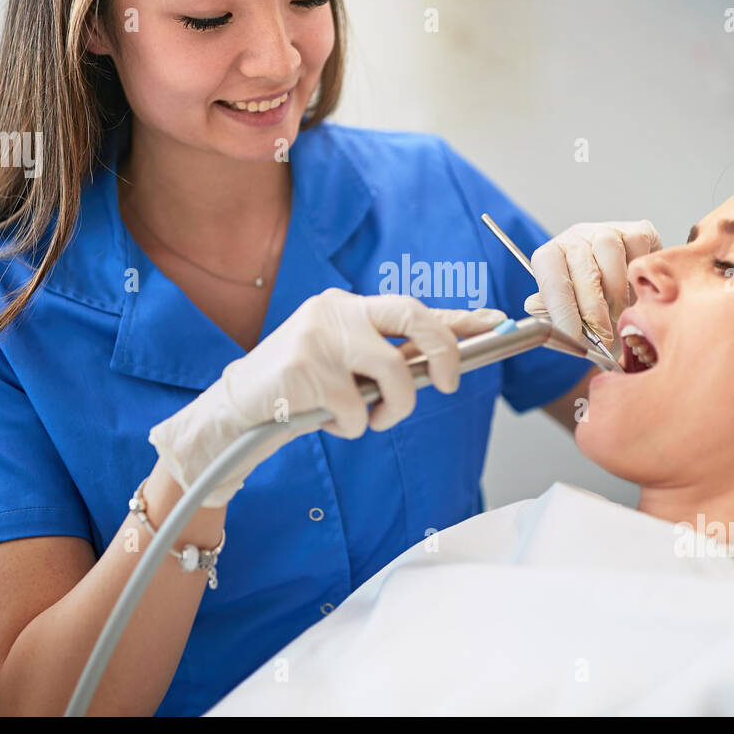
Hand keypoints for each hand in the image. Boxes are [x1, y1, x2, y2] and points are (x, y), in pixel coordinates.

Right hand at [148, 288, 506, 508]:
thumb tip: (446, 362)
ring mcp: (320, 338)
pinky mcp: (305, 371)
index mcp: (348, 306)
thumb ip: (388, 357)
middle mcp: (336, 311)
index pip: (414, 307)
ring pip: (395, 373)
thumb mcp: (345, 364)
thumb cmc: (298, 389)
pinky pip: (358, 410)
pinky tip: (328, 422)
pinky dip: (354, 427)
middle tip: (449, 385)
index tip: (500, 323)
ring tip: (373, 420)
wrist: (234, 413)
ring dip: (394, 410)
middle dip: (446, 351)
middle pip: (414, 316)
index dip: (461, 318)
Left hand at [522, 220, 661, 350]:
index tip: (572, 335)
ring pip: (610, 252)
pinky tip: (639, 294)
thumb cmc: (592, 306)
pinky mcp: (639, 230)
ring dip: (618, 292)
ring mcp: (608, 231)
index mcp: (551, 257)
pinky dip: (641, 276)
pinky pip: (639, 249)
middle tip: (603, 337)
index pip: (552, 280)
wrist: (627, 295)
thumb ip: (554, 317)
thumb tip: (546, 320)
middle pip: (584, 268)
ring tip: (620, 316)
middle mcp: (576, 239)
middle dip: (593, 310)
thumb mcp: (567, 313)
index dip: (562, 309)